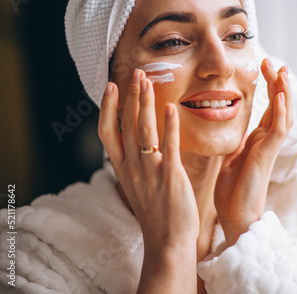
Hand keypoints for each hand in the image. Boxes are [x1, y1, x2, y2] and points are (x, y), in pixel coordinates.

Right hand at [98, 69, 198, 249]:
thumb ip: (135, 162)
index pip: (107, 132)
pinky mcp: (170, 176)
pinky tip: (171, 108)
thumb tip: (138, 141)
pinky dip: (169, 126)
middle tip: (136, 73)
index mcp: (122, 169)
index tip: (111, 86)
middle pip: (126, 125)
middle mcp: (131, 167)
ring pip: (143, 130)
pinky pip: (168, 146)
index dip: (107, 108)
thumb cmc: (156, 212)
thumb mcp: (137, 185)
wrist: (167, 241)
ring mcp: (150, 171)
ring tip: (147, 81)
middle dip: (130, 96)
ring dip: (144, 103)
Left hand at [214, 58, 292, 245]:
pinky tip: (280, 96)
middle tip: (274, 62)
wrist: (235, 216)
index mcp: (258, 140)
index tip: (265, 67)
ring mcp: (269, 148)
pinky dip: (280, 112)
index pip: (269, 108)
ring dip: (284, 92)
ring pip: (284, 114)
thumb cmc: (232, 191)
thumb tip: (226, 125)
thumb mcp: (230, 157)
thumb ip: (234, 141)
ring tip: (282, 71)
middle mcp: (267, 141)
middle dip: (278, 83)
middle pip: (280, 106)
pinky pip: (278, 131)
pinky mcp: (267, 156)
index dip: (270, 87)